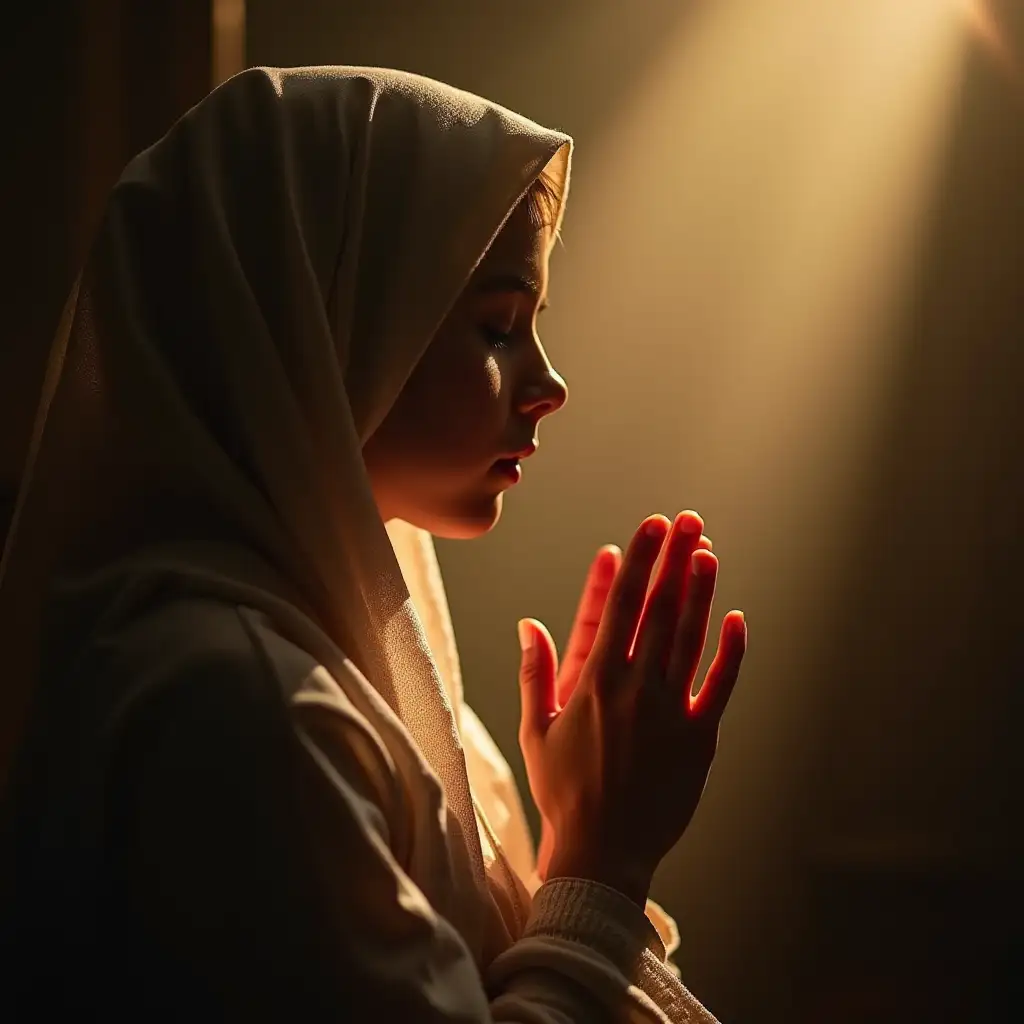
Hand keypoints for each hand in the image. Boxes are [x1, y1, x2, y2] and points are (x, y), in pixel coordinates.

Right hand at [519, 512, 745, 904]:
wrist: (603, 853)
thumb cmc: (562, 790)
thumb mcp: (536, 730)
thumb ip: (535, 672)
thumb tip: (529, 623)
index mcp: (593, 682)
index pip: (616, 606)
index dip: (634, 563)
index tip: (646, 528)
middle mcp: (635, 688)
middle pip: (657, 609)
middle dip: (671, 559)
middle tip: (685, 519)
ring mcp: (671, 712)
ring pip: (689, 638)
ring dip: (699, 591)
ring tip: (707, 550)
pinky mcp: (699, 738)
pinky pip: (721, 686)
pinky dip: (730, 651)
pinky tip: (736, 617)